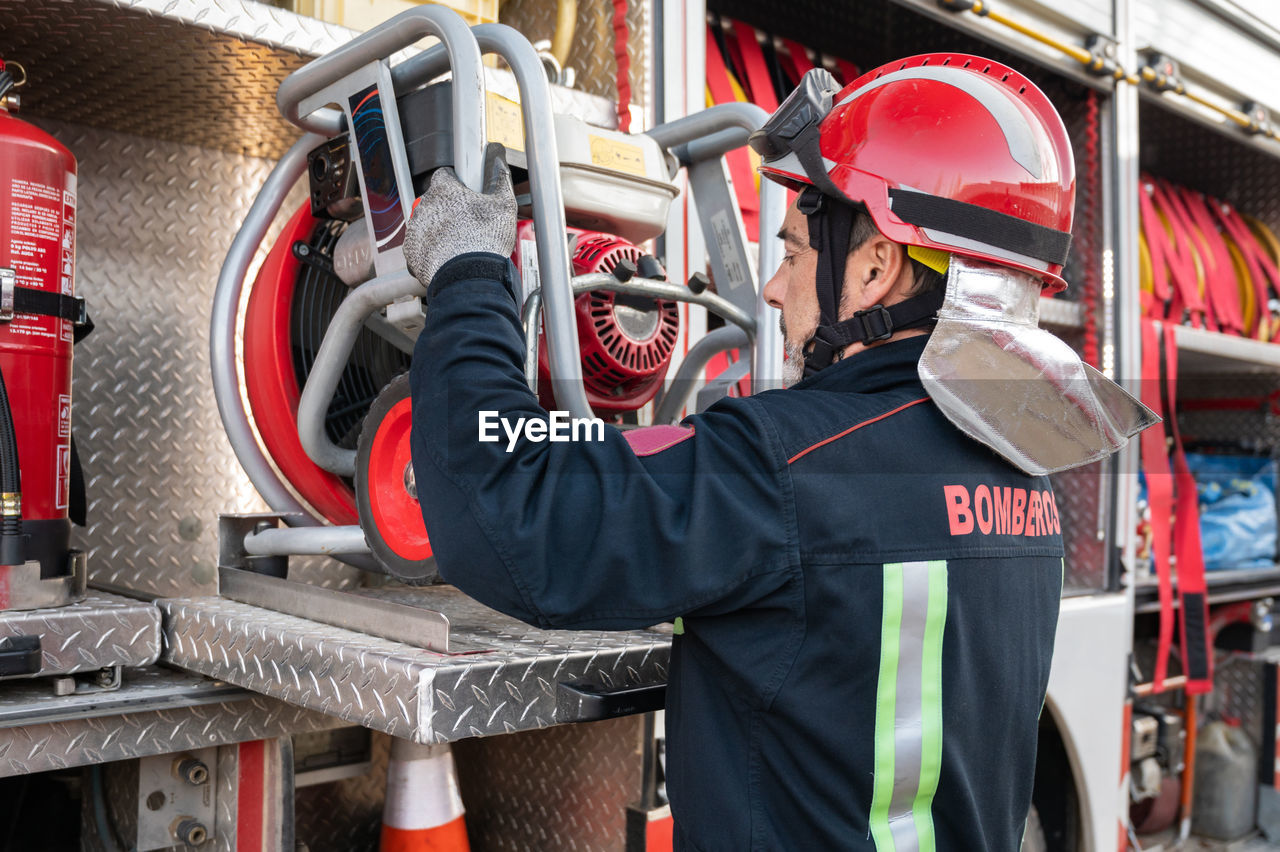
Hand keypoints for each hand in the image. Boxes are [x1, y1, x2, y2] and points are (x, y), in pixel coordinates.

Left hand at [404, 144, 516, 284]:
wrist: (470, 277)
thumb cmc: (485, 242)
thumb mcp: (504, 206)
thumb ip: (501, 182)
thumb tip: (500, 166)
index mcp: (444, 189)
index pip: (445, 175)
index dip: (457, 184)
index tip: (466, 194)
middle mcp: (424, 205)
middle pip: (435, 201)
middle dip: (448, 209)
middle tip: (467, 223)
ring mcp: (415, 229)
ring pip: (426, 223)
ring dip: (439, 229)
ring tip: (459, 243)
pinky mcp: (411, 251)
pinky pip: (420, 245)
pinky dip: (431, 250)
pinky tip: (447, 256)